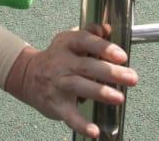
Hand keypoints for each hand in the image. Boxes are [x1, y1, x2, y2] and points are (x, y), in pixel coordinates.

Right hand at [3, 24, 137, 137]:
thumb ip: (90, 35)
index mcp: (66, 44)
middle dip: (110, 72)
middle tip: (131, 77)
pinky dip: (81, 124)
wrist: (27, 76)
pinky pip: (69, 115)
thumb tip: (107, 28)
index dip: (103, 47)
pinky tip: (94, 131)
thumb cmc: (56, 59)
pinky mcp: (56, 104)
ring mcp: (58, 84)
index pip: (85, 41)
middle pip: (86, 66)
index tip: (121, 56)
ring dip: (100, 92)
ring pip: (78, 87)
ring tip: (119, 98)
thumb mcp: (69, 42)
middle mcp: (61, 63)